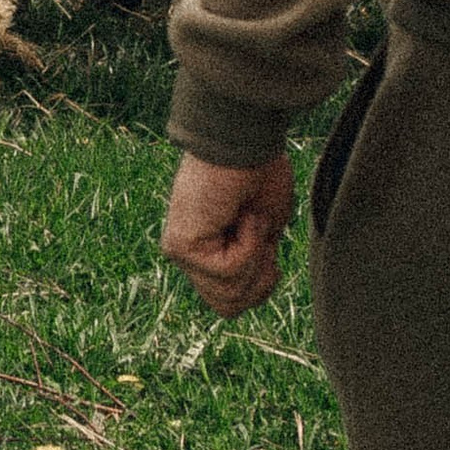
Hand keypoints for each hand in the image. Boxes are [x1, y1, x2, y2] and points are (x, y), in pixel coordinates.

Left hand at [162, 150, 296, 315]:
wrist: (245, 141)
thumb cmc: (257, 173)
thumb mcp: (265, 230)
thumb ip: (255, 263)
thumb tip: (256, 288)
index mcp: (208, 252)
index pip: (230, 303)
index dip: (260, 284)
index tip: (269, 246)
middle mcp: (188, 256)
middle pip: (228, 308)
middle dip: (257, 277)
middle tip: (257, 232)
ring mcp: (181, 253)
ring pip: (228, 297)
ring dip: (253, 258)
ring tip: (248, 219)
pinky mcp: (181, 247)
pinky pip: (227, 272)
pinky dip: (248, 243)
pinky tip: (241, 213)